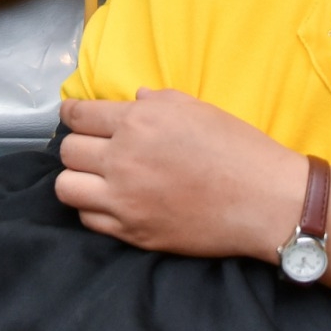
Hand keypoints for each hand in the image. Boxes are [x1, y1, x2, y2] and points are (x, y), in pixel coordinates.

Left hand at [55, 91, 303, 259]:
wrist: (264, 200)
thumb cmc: (237, 148)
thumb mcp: (198, 109)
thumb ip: (158, 100)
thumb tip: (134, 99)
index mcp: (139, 121)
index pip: (79, 116)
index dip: (71, 115)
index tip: (73, 118)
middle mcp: (123, 158)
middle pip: (68, 151)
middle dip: (78, 146)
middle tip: (94, 148)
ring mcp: (125, 199)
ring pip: (66, 187)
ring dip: (78, 179)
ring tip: (96, 177)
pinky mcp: (132, 231)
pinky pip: (88, 218)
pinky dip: (94, 208)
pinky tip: (112, 202)